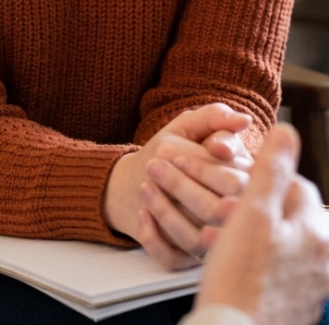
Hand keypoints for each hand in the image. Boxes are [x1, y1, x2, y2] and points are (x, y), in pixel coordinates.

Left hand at [103, 104, 251, 268]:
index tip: (169, 150)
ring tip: (145, 186)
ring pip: (194, 239)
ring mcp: (209, 242)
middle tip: (154, 165)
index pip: (236, 182)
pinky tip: (144, 216)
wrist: (134, 181)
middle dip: (182, 186)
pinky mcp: (186, 259)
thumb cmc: (168, 151)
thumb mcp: (188, 127)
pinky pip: (173, 259)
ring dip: (165, 212)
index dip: (205, 166)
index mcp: (242, 185)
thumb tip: (242, 120)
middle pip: (215, 211)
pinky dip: (155, 239)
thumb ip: (213, 118)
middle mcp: (230, 218)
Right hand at [196, 123, 328, 324]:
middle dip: (248, 209)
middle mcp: (319, 261)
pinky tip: (227, 267)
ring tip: (216, 242)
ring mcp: (307, 286)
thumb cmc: (240, 280)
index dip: (259, 179)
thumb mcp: (252, 212)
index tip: (232, 184)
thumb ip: (270, 170)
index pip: (294, 185)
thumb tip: (287, 132)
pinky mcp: (291, 304)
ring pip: (274, 243)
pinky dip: (249, 263)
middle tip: (220, 214)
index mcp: (316, 234)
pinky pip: (270, 271)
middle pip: (283, 215)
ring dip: (244, 236)